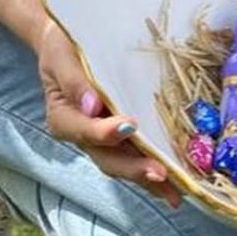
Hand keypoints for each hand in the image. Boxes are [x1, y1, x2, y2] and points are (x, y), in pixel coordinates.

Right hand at [36, 18, 181, 206]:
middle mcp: (83, 136)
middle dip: (134, 168)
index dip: (105, 133)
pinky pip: (136, 154)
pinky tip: (174, 184)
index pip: (85, 131)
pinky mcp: (119, 137)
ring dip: (149, 179)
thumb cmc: (62, 47)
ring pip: (125, 163)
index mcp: (64, 119)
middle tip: (159, 173)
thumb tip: (92, 106)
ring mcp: (102, 139)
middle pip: (108, 158)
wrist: (65, 44)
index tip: (128, 126)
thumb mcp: (61, 57)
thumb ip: (74, 81)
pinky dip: (153, 169)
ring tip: (175, 191)